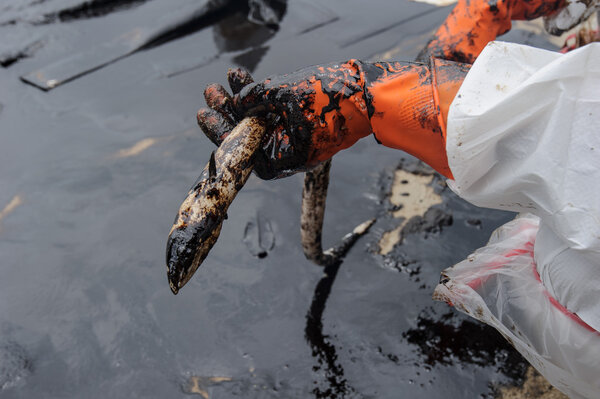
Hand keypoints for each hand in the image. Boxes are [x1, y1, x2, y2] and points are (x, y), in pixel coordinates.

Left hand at [197, 63, 372, 178]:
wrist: (369, 96)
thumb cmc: (330, 99)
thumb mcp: (283, 93)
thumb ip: (254, 97)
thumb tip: (236, 100)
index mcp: (280, 160)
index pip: (241, 150)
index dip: (220, 131)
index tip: (205, 113)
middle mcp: (286, 156)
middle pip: (248, 136)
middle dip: (229, 112)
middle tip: (211, 91)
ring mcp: (295, 143)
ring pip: (261, 123)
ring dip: (243, 101)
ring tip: (226, 79)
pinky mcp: (303, 129)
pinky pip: (276, 117)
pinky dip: (263, 100)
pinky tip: (245, 78)